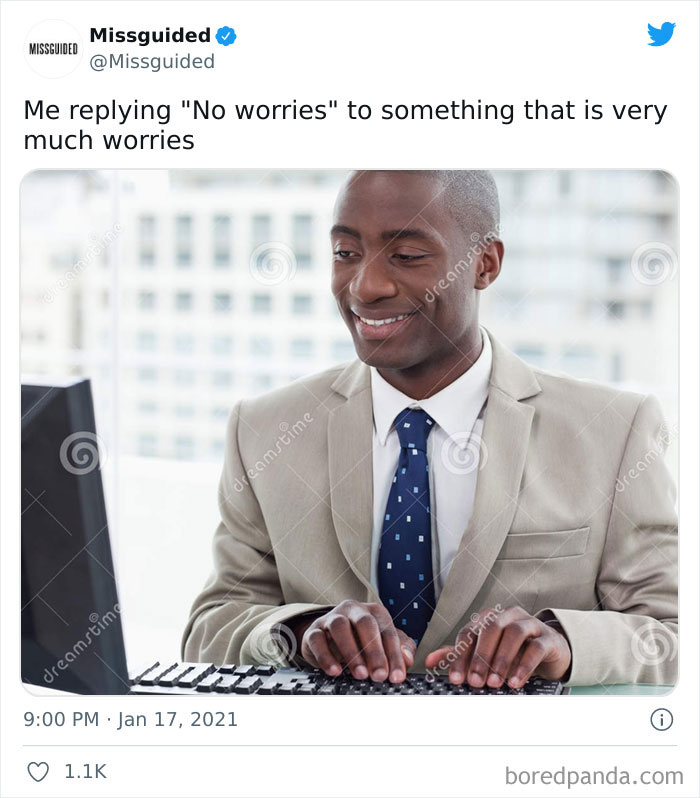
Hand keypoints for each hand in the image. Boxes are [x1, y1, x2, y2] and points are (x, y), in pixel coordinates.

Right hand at [296, 600, 416, 682]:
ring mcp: (331, 618)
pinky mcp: (313, 630)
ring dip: (351, 652)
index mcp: (374, 611)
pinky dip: (326, 656)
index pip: (387, 631)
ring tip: (360, 674)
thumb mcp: (382, 642)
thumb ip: (400, 648)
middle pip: (365, 624)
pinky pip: (317, 640)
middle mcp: (353, 610)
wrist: (328, 637)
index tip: (396, 676)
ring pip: (340, 627)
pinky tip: (335, 671)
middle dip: (374, 651)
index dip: (394, 654)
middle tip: (379, 675)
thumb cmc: (361, 640)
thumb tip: (408, 659)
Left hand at [425, 605, 570, 688]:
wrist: (549, 647)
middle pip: (489, 630)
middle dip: (480, 657)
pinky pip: (535, 647)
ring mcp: (528, 623)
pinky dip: (524, 665)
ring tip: (495, 683)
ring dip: (501, 659)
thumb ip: (459, 654)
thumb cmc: (512, 648)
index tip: (456, 679)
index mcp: (488, 618)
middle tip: (475, 682)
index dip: (460, 655)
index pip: (469, 633)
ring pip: (513, 633)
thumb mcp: (485, 651)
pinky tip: (515, 681)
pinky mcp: (546, 637)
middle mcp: (507, 615)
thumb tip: (429, 661)